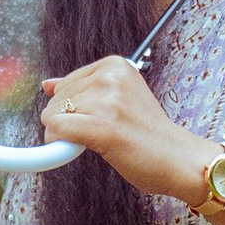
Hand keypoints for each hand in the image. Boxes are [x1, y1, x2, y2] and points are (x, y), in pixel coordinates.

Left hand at [37, 55, 209, 206]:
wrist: (178, 159)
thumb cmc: (150, 134)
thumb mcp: (118, 99)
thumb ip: (83, 89)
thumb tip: (47, 85)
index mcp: (115, 65)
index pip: (66, 82)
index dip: (72, 108)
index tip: (95, 119)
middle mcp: (110, 77)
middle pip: (56, 98)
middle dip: (67, 119)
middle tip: (99, 133)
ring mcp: (107, 101)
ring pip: (52, 115)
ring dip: (64, 134)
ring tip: (98, 141)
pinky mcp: (102, 126)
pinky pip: (57, 130)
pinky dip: (59, 144)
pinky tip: (81, 148)